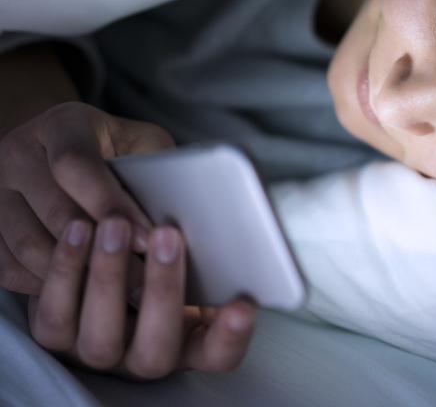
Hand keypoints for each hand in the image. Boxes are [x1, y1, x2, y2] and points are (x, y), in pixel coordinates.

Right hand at [0, 101, 174, 293]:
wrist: (58, 147)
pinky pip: (9, 267)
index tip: (148, 238)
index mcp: (59, 125)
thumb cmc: (112, 147)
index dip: (111, 205)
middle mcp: (17, 153)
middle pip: (54, 212)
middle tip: (144, 278)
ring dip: (77, 274)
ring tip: (121, 291)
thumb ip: (157, 163)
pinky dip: (46, 285)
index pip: (76, 166)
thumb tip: (178, 205)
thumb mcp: (139, 140)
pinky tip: (83, 290)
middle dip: (102, 250)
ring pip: (29, 246)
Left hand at [28, 217, 256, 377]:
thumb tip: (221, 218)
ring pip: (101, 338)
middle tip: (168, 236)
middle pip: (157, 349)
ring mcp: (98, 350)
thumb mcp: (183, 250)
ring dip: (109, 277)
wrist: (99, 251)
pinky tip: (78, 228)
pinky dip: (66, 269)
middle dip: (163, 290)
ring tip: (115, 225)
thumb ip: (202, 249)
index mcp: (188, 339)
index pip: (217, 354)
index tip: (244, 304)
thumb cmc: (153, 249)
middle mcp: (143, 354)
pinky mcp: (55, 337)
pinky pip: (53, 315)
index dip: (231, 336)